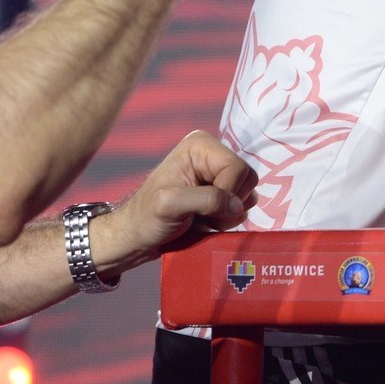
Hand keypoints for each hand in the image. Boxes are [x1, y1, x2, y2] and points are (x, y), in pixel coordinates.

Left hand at [95, 131, 257, 270]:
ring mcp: (218, 174)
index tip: (203, 210)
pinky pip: (242, 205)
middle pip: (247, 179)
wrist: (137, 238)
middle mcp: (213, 155)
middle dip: (229, 204)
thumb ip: (207, 199)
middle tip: (204, 216)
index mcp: (201, 145)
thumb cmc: (147, 218)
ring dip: (228, 214)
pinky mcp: (221, 191)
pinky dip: (228, 218)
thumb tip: (239, 205)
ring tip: (203, 219)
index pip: (238, 168)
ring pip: (248, 194)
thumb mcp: (170, 204)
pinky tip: (207, 222)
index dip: (227, 193)